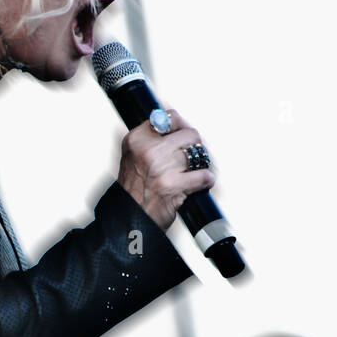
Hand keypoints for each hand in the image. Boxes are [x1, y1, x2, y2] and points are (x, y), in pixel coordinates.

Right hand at [117, 108, 216, 230]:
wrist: (129, 218)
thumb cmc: (134, 190)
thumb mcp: (133, 157)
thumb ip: (152, 139)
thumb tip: (178, 123)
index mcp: (136, 139)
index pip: (169, 117)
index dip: (182, 127)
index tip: (185, 138)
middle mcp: (147, 150)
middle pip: (189, 134)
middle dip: (195, 147)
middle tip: (193, 158)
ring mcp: (160, 167)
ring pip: (198, 154)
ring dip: (201, 165)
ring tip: (195, 173)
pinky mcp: (172, 185)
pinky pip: (203, 176)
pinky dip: (206, 181)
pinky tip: (202, 184)